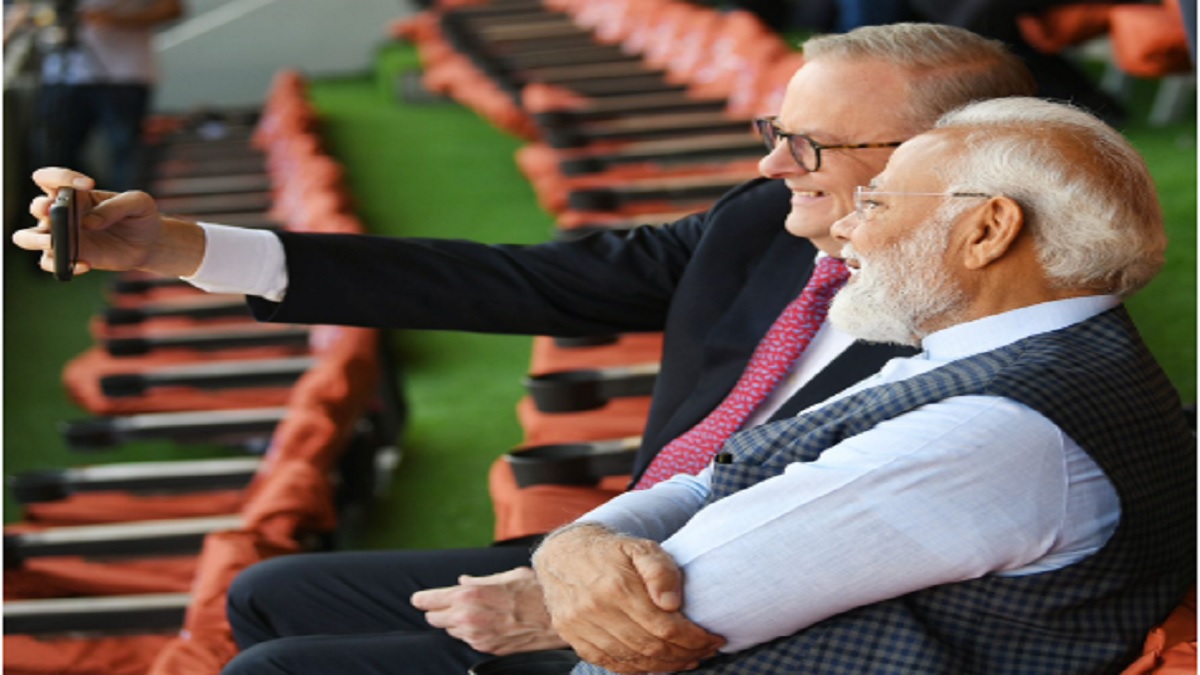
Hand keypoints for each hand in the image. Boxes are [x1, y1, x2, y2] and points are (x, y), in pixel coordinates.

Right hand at [16, 167, 204, 277]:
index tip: (89, 184)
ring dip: (34, 239)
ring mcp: (63, 236)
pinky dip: (60, 264)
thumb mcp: (138, 203)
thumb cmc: (140, 217)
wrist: (149, 243)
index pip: (49, 178)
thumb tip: (88, 223)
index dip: (60, 176)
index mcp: (74, 194)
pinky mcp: (69, 257)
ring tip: (54, 241)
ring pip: (26, 237)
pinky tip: (86, 264)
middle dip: (41, 208)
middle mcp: (62, 213)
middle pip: (35, 207)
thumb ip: (116, 207)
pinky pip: (49, 262)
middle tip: (58, 211)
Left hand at [411, 566, 568, 654]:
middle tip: (446, 604)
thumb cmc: (534, 590)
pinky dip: (471, 632)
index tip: (417, 599)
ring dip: (456, 622)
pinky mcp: (487, 648)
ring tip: (474, 612)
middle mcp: (469, 617)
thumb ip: (479, 581)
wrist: (556, 616)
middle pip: (434, 618)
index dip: (422, 599)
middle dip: (438, 611)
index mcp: (470, 594)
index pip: (430, 600)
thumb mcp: (506, 576)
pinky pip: (468, 640)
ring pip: (451, 631)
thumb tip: (462, 581)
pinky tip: (486, 623)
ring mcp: (477, 636)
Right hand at [533, 524, 724, 673]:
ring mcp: (582, 626)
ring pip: (633, 660)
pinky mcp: (573, 637)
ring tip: (687, 659)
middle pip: (651, 647)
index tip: (713, 640)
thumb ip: (660, 570)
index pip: (665, 626)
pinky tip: (657, 663)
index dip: (694, 638)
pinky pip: (611, 663)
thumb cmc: (611, 551)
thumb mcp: (640, 547)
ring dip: (666, 665)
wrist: (564, 554)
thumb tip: (672, 603)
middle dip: (685, 654)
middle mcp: (596, 609)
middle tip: (705, 652)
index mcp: (617, 586)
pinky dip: (638, 668)